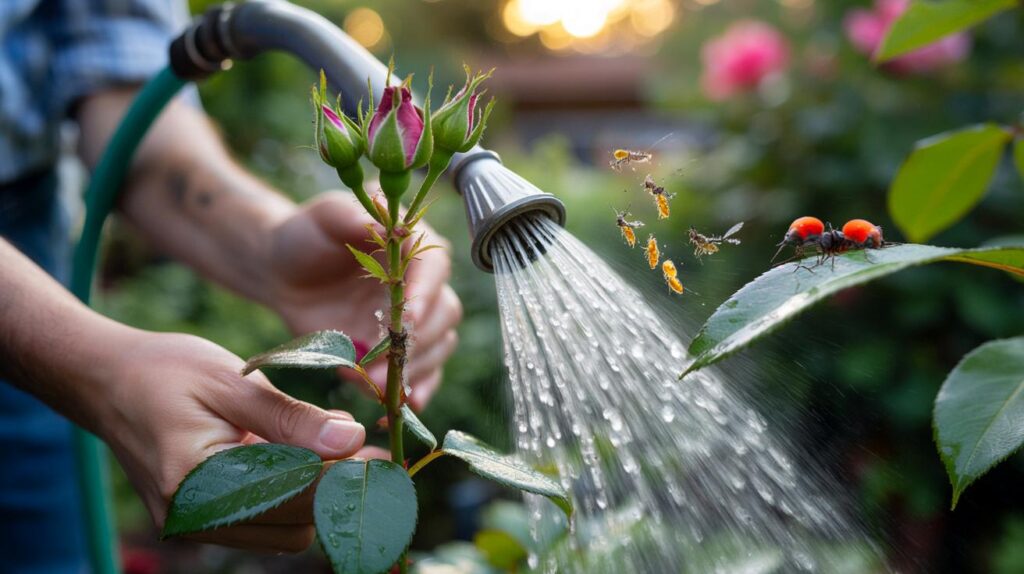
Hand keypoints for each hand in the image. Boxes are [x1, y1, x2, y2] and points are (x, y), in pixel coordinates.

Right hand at [96, 330, 379, 551]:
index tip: (382, 455)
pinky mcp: (202, 520)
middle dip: (337, 490)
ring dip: (318, 496)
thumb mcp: (232, 380)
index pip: (294, 496)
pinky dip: (294, 496)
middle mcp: (194, 515)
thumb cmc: (165, 371)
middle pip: (296, 527)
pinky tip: (310, 456)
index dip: (345, 477)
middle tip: (366, 447)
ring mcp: (196, 524)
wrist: (106, 381)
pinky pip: (265, 523)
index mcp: (197, 478)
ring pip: (285, 533)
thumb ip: (291, 416)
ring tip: (341, 447)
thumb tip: (351, 438)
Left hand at [264, 191, 462, 409]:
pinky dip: (419, 389)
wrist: (285, 273)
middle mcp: (424, 283)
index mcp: (414, 245)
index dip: (424, 295)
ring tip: (378, 386)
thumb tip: (380, 224)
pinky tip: (406, 405)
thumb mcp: (323, 217)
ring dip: (413, 369)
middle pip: (442, 313)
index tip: (405, 319)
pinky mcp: (402, 349)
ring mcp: (416, 319)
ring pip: (438, 346)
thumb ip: (348, 215)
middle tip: (382, 363)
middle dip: (414, 342)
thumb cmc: (305, 237)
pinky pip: (424, 373)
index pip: (434, 268)